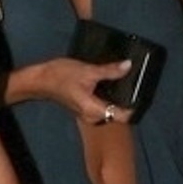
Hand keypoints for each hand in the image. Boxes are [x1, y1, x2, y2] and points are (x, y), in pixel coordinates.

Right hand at [17, 56, 131, 127]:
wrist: (40, 80)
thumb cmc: (61, 76)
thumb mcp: (88, 71)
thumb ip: (110, 70)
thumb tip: (128, 66)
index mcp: (95, 111)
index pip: (122, 116)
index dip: (134, 107)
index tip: (142, 93)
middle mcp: (93, 117)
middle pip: (117, 112)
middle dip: (127, 99)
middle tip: (135, 83)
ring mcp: (88, 114)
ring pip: (110, 108)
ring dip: (117, 97)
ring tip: (126, 81)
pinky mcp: (85, 108)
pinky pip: (102, 105)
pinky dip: (108, 96)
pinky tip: (112, 83)